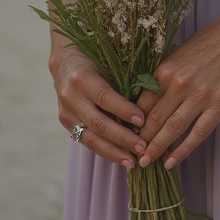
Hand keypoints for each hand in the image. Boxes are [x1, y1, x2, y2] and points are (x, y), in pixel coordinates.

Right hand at [50, 43, 146, 167]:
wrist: (66, 62)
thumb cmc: (96, 57)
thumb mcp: (107, 60)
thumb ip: (122, 75)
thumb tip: (153, 93)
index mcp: (82, 77)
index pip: (104, 97)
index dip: (123, 110)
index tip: (143, 121)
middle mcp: (70, 96)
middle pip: (98, 123)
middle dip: (122, 138)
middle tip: (143, 148)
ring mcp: (66, 113)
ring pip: (91, 138)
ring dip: (114, 152)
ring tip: (133, 161)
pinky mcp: (66, 124)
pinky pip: (87, 141)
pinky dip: (105, 151)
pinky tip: (121, 158)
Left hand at [136, 4, 219, 169]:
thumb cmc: (209, 43)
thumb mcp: (179, 55)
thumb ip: (163, 78)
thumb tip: (145, 104)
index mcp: (166, 70)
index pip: (142, 104)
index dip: (132, 124)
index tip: (126, 136)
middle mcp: (179, 83)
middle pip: (154, 119)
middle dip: (141, 141)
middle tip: (132, 157)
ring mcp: (200, 95)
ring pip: (172, 129)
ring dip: (157, 149)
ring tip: (145, 164)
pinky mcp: (219, 104)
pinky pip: (197, 133)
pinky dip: (182, 150)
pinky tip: (171, 162)